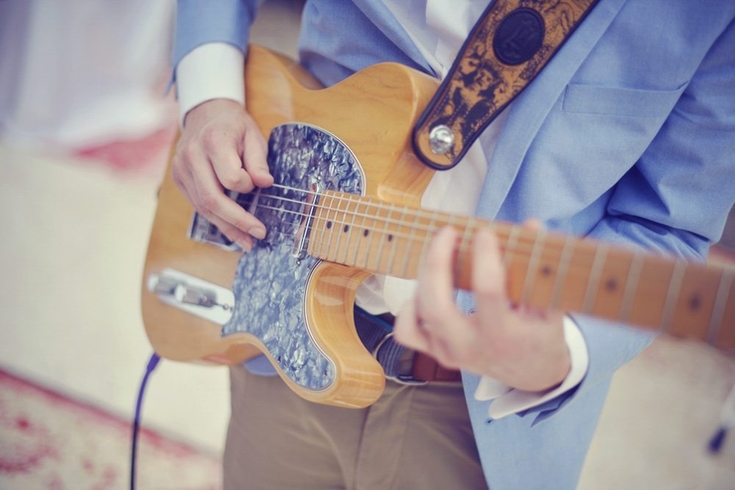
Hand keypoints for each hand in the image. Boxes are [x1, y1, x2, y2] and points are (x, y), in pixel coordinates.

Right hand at [172, 99, 273, 250]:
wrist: (206, 114)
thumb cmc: (233, 127)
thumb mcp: (253, 136)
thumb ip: (259, 161)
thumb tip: (265, 183)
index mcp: (213, 141)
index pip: (230, 178)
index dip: (247, 186)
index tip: (258, 183)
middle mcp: (192, 155)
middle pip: (212, 199)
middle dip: (237, 221)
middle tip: (259, 233)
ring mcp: (181, 169)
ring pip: (203, 207)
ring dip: (227, 228)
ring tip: (247, 241)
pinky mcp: (179, 179)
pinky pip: (198, 205)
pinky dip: (217, 220)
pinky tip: (233, 231)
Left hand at [394, 224, 570, 391]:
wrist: (532, 374)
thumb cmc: (542, 335)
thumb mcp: (551, 306)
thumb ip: (540, 266)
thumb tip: (532, 223)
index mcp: (504, 336)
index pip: (488, 292)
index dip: (484, 257)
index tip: (484, 233)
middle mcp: (471, 347)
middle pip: (437, 306)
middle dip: (437, 263)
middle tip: (447, 232)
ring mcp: (449, 352)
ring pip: (419, 314)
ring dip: (425, 277)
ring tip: (441, 251)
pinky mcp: (436, 353)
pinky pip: (407, 331)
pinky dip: (409, 307)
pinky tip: (425, 288)